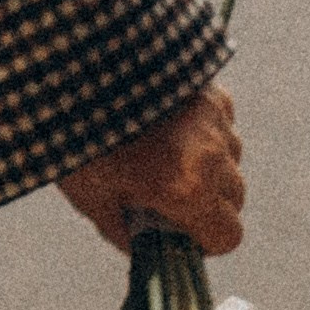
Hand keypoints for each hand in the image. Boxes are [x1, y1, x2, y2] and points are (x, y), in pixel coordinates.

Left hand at [57, 83, 245, 258]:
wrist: (75, 62)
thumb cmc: (77, 134)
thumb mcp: (91, 196)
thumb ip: (123, 230)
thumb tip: (142, 247)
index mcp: (187, 189)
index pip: (228, 235)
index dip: (206, 241)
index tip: (181, 233)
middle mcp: (213, 155)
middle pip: (234, 199)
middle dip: (208, 204)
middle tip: (169, 195)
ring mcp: (215, 118)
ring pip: (232, 159)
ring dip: (211, 166)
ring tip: (166, 153)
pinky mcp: (210, 88)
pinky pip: (223, 123)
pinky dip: (206, 130)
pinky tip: (170, 122)